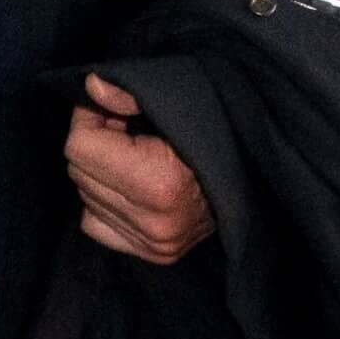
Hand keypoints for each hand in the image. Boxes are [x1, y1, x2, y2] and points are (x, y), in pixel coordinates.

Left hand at [66, 75, 213, 263]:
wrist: (260, 174)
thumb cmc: (216, 131)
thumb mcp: (179, 101)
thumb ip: (129, 94)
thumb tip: (89, 86)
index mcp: (157, 184)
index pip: (79, 148)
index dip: (88, 119)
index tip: (108, 108)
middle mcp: (153, 221)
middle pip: (79, 172)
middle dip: (94, 144)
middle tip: (122, 129)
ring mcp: (153, 242)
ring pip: (85, 197)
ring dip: (99, 172)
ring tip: (130, 156)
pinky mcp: (154, 253)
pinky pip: (94, 223)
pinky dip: (102, 202)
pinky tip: (128, 186)